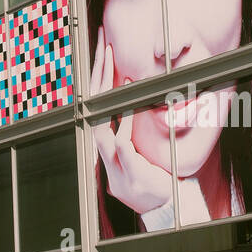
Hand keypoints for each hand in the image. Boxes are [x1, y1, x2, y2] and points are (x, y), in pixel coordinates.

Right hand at [91, 30, 171, 214]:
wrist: (157, 206)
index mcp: (108, 138)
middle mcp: (105, 147)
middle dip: (99, 74)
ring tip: (116, 70)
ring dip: (108, 96)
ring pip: (102, 124)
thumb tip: (135, 102)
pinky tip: (127, 107)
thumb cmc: (149, 177)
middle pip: (95, 105)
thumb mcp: (139, 149)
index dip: (100, 74)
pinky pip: (123, 143)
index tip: (104, 47)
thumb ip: (132, 128)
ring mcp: (114, 159)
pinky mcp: (128, 169)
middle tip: (104, 45)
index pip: (99, 100)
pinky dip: (123, 125)